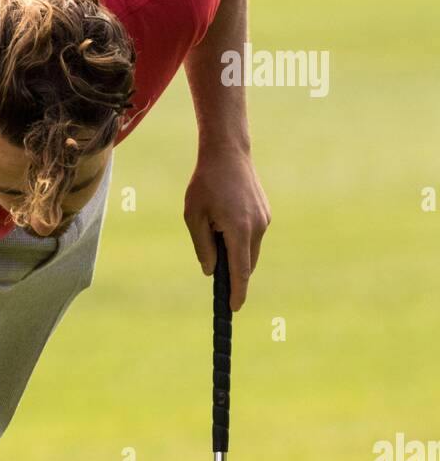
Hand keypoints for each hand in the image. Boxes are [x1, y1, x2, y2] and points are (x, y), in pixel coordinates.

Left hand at [184, 146, 270, 309]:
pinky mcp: (266, 214)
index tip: (234, 308)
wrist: (228, 152)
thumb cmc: (205, 183)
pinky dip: (241, 242)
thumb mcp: (194, 217)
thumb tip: (211, 271)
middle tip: (215, 270)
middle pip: (246, 265)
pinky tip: (226, 225)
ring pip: (250, 252)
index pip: (240, 271)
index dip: (237, 292)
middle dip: (233, 274)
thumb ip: (203, 247)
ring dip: (236, 255)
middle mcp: (257, 227)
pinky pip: (253, 238)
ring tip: (216, 234)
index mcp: (238, 229)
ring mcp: (264, 220)